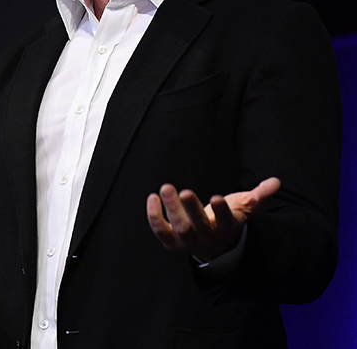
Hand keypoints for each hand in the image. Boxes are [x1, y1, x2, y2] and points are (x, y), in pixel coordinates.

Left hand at [146, 177, 280, 261]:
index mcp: (227, 228)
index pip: (226, 221)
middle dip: (191, 209)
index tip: (217, 198)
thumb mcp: (244, 208)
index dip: (222, 211)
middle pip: (199, 226)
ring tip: (166, 187)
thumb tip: (276, 182)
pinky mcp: (172, 241)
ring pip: (179, 228)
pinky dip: (154, 217)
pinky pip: (161, 232)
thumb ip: (259, 196)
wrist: (214, 246)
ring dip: (172, 209)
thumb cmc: (228, 219)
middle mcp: (207, 237)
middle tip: (185, 191)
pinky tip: (152, 197)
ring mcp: (188, 242)